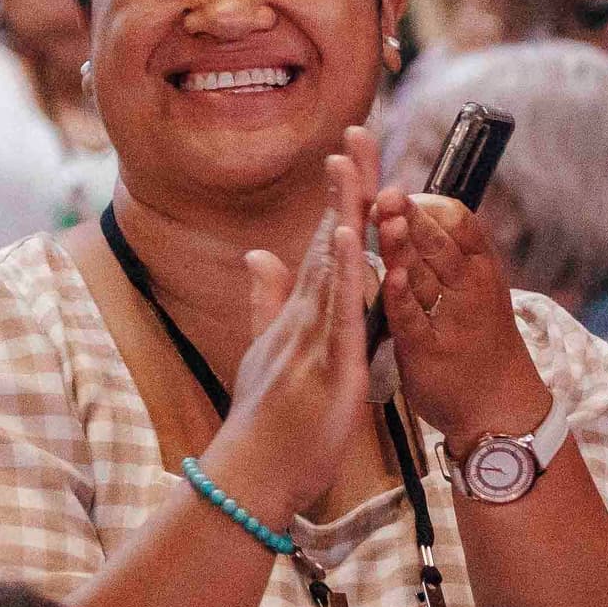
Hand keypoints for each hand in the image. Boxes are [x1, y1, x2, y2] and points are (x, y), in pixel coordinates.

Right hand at [199, 135, 377, 529]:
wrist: (249, 476)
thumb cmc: (262, 422)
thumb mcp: (265, 353)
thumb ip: (266, 301)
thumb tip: (259, 254)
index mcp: (300, 314)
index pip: (325, 242)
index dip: (340, 195)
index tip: (352, 150)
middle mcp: (306, 316)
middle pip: (332, 239)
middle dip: (346, 185)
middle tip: (359, 130)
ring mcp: (314, 338)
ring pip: (335, 265)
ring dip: (346, 213)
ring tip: (354, 164)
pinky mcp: (329, 367)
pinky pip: (341, 313)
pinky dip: (348, 273)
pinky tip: (355, 237)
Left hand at [370, 170, 545, 444]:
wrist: (501, 407)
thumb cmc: (481, 340)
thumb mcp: (476, 289)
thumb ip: (446, 254)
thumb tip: (409, 209)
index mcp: (481, 267)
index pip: (459, 223)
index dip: (429, 205)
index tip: (399, 188)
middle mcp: (470, 288)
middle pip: (439, 242)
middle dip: (411, 215)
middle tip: (386, 192)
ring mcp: (451, 319)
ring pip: (424, 274)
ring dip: (402, 244)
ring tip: (382, 217)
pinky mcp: (428, 351)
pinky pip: (413, 318)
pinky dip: (401, 296)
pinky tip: (388, 277)